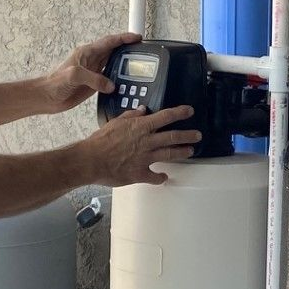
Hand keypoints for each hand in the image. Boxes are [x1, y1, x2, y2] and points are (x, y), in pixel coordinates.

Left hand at [38, 31, 140, 112]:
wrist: (46, 98)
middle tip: (142, 50)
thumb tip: (110, 85)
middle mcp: (91, 60)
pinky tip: (125, 83)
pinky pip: (109, 79)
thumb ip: (93, 78)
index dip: (124, 38)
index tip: (137, 38)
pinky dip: (118, 79)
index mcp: (86, 53)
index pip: (109, 42)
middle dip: (128, 48)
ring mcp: (92, 72)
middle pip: (113, 51)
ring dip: (124, 64)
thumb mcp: (74, 76)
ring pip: (113, 64)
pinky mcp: (92, 84)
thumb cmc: (54, 83)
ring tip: (138, 66)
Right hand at [83, 105, 199, 185]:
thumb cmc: (100, 141)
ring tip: (190, 151)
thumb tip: (142, 111)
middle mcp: (146, 142)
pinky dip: (160, 177)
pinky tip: (164, 177)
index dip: (179, 113)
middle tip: (198, 135)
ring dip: (181, 152)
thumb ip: (130, 116)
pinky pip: (154, 177)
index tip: (189, 111)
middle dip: (188, 135)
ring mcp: (145, 158)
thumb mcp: (115, 122)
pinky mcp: (140, 173)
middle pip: (172, 137)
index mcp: (140, 127)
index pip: (165, 117)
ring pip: (169, 154)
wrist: (90, 160)